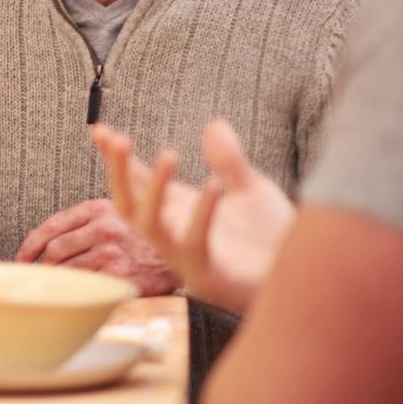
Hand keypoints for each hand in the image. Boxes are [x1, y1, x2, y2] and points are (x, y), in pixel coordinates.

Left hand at [16, 198, 179, 294]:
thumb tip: (36, 229)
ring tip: (52, 289)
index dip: (30, 246)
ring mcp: (112, 252)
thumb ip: (84, 215)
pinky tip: (75, 295)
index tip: (22, 259)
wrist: (186, 251)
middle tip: (37, 278)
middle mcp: (103, 227)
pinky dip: (76, 292)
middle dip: (41, 267)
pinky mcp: (122, 275)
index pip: (50, 227)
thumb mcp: (119, 208)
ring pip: (68, 269)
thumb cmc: (147, 233)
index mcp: (98, 209)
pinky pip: (87, 285)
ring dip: (56, 282)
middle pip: (54, 250)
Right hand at [92, 119, 295, 312]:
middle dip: (118, 172)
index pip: (135, 181)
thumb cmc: (270, 239)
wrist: (302, 278)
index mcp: (177, 209)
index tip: (100, 130)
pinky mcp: (208, 274)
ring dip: (153, 190)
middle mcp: (173, 231)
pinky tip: (214, 185)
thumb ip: (229, 161)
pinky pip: (195, 242)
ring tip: (169, 154)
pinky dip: (202, 214)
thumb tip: (214, 125)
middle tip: (117, 139)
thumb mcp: (250, 190)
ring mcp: (185, 255)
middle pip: (127, 202)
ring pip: (150, 224)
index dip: (115, 157)